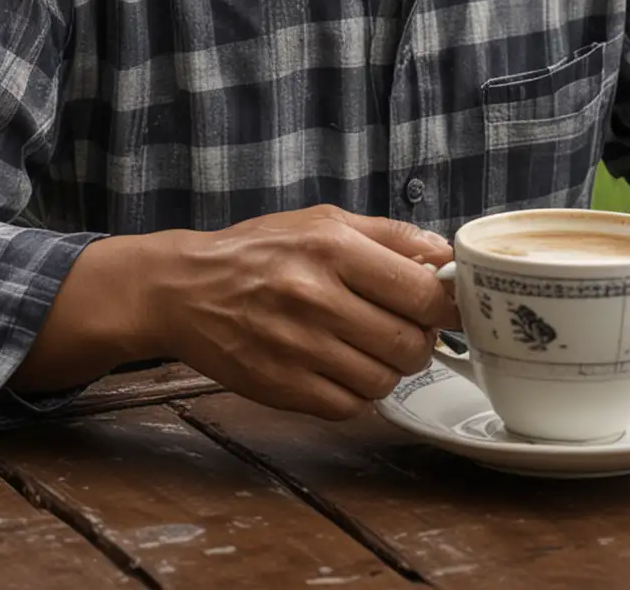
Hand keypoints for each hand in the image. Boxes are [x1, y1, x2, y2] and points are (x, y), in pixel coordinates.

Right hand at [149, 206, 458, 420]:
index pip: (422, 292)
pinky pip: (349, 407)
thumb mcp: (323, 222)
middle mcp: (315, 297)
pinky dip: (354, 394)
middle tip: (404, 330)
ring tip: (367, 348)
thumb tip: (445, 255)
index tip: (445, 308)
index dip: (445, 306)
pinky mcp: (281, 387)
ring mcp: (297, 347)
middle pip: (410, 344)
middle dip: (419, 341)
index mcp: (332, 248)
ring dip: (387, 369)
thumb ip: (389, 236)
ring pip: (384, 381)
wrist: (184, 289)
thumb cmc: (259, 252)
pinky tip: (339, 368)